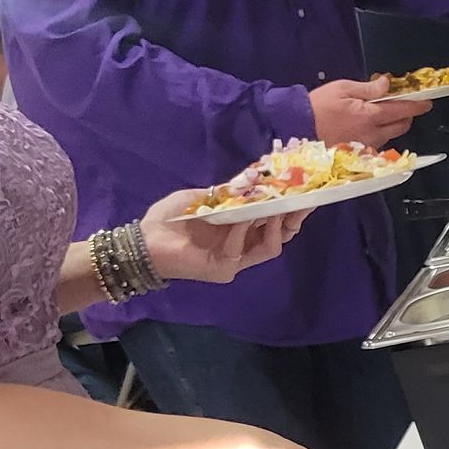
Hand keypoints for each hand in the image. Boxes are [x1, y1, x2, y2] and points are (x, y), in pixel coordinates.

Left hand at [139, 193, 306, 285]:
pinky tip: (239, 217)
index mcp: (239, 232)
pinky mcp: (222, 269)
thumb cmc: (168, 219)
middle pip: (280, 237)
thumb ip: (227, 193)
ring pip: (270, 248)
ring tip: (274, 206)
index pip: (274, 223)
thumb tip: (253, 180)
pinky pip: (241, 250)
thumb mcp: (201, 197)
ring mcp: (234, 262)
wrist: (142, 242)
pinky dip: (242, 230)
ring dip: (274, 226)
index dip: (291, 209)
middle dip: (293, 218)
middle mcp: (241, 248)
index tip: (306, 192)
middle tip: (303, 199)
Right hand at [310, 76, 430, 148]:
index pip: (402, 110)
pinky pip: (377, 143)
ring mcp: (366, 146)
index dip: (417, 106)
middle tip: (402, 105)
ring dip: (392, 125)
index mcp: (369, 115)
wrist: (297, 128)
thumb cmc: (316, 107)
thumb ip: (368, 88)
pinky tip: (367, 126)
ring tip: (381, 114)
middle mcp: (372, 134)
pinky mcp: (358, 153)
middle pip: (401, 126)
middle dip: (407, 115)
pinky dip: (378, 134)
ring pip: (390, 135)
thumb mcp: (342, 88)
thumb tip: (386, 84)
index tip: (426, 103)